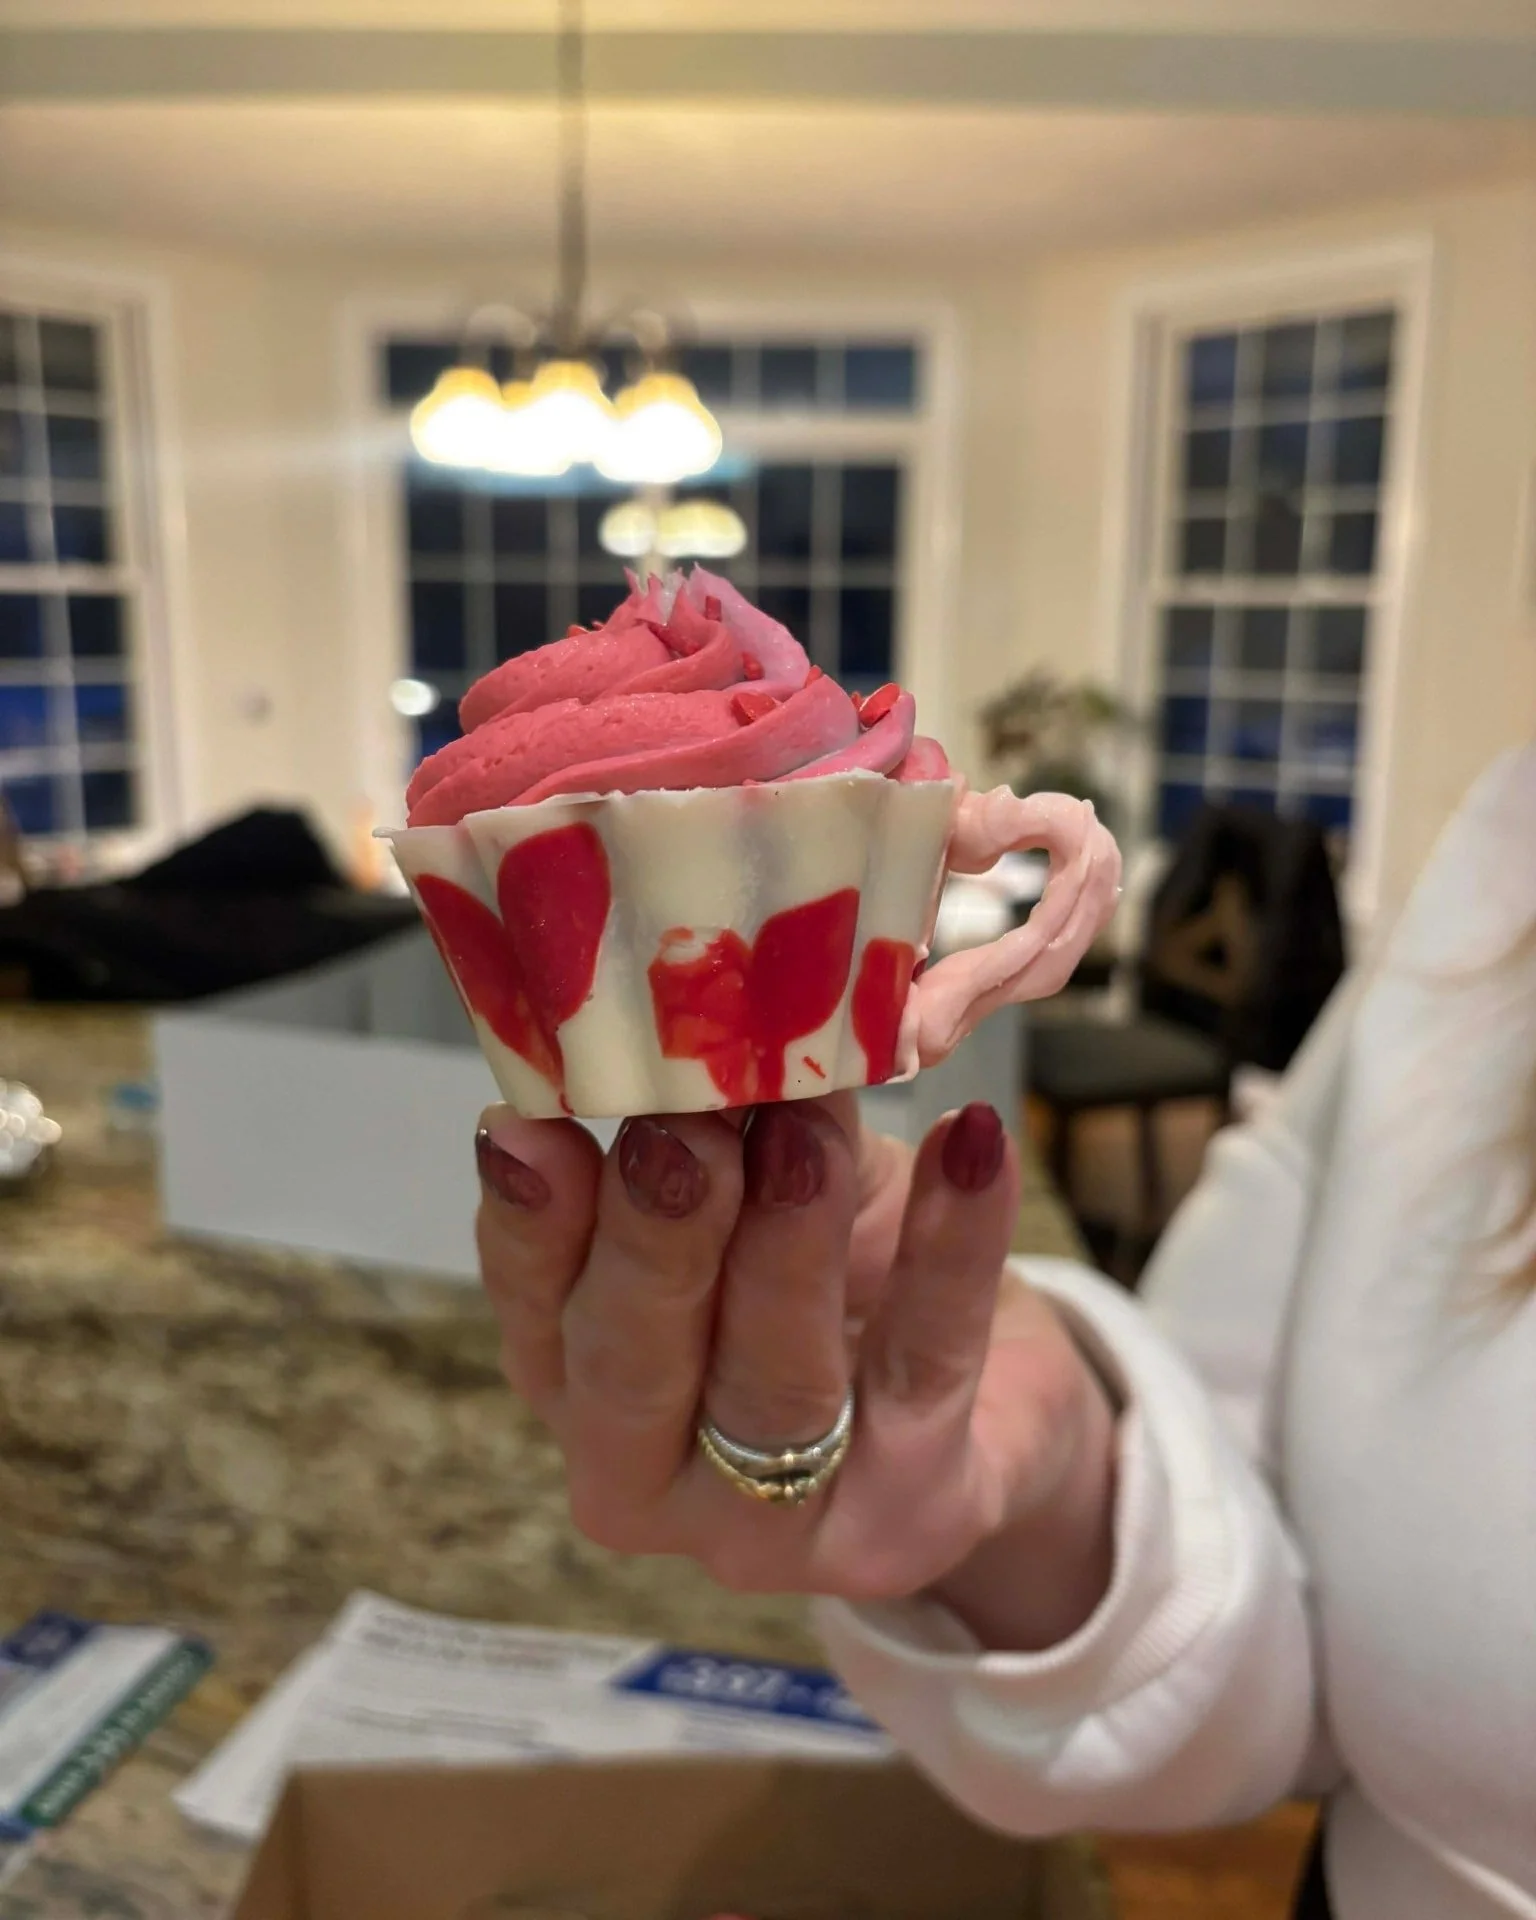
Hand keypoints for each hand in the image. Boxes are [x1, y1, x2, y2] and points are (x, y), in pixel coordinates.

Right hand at [475, 1096, 1115, 1648]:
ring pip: (768, 1391)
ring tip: (807, 1136)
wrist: (996, 1403)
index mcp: (580, 1382)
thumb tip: (723, 1026)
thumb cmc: (844, 1276)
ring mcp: (777, 1521)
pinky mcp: (911, 1512)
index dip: (528, 1222)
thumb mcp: (774, 1186)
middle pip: (630, 1370)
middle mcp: (649, 1475)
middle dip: (652, 1241)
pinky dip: (951, 1246)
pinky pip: (927, 1364)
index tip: (532, 1123)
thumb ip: (737, 1125)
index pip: (534, 1306)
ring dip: (784, 1252)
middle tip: (681, 1134)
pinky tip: (972, 1144)